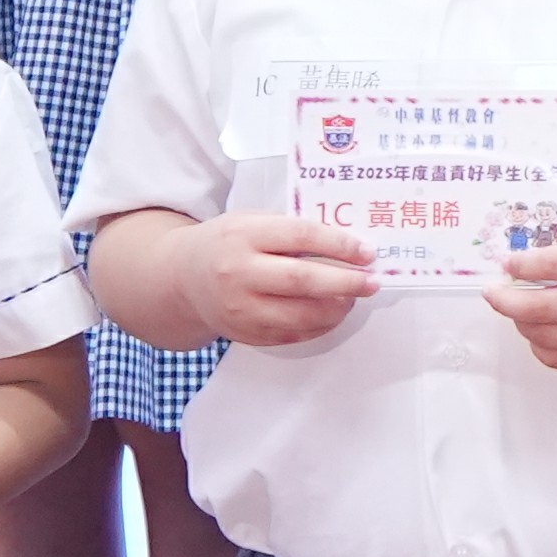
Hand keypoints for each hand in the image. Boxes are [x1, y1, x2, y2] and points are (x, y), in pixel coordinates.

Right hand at [191, 216, 376, 352]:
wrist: (183, 279)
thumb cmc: (228, 243)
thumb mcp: (252, 222)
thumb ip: (291, 229)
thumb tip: (347, 244)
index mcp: (244, 236)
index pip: (300, 236)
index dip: (339, 244)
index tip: (367, 252)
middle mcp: (239, 273)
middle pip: (302, 280)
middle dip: (345, 282)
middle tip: (373, 281)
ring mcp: (240, 308)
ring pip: (300, 315)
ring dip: (336, 309)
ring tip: (354, 298)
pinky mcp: (245, 334)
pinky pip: (292, 335)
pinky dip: (319, 326)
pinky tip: (332, 313)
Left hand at [490, 221, 556, 375]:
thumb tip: (538, 257)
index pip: (550, 266)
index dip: (519, 265)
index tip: (507, 263)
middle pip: (539, 309)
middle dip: (505, 300)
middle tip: (492, 292)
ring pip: (543, 338)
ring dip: (521, 323)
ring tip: (520, 309)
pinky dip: (541, 346)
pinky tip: (542, 331)